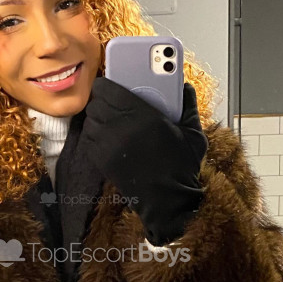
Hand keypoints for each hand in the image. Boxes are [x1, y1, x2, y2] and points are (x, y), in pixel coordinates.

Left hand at [83, 76, 208, 245]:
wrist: (167, 201)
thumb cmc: (181, 167)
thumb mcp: (193, 134)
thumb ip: (188, 106)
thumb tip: (184, 87)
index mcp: (142, 115)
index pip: (109, 88)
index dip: (107, 82)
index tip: (111, 80)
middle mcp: (120, 127)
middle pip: (96, 102)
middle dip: (103, 97)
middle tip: (113, 98)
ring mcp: (108, 145)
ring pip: (90, 119)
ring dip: (98, 115)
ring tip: (110, 115)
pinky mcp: (101, 160)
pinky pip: (89, 138)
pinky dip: (95, 133)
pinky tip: (107, 133)